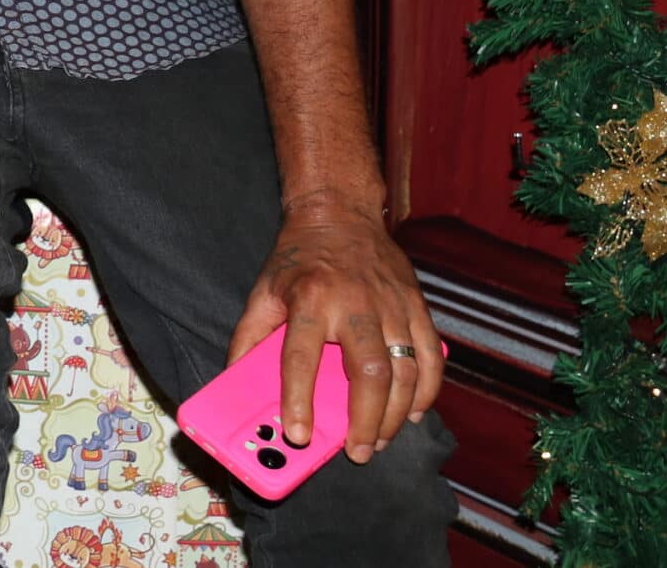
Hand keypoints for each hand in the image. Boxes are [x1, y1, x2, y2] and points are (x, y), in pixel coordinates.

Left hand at [228, 191, 443, 463]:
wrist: (340, 213)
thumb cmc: (299, 259)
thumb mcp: (263, 291)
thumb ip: (248, 337)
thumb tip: (236, 382)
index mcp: (310, 299)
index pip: (302, 357)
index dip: (298, 399)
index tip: (297, 434)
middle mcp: (356, 303)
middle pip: (369, 373)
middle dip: (366, 421)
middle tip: (358, 453)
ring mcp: (392, 305)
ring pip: (405, 371)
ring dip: (395, 415)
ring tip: (379, 440)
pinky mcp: (417, 306)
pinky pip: (431, 357)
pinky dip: (426, 391)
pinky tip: (412, 412)